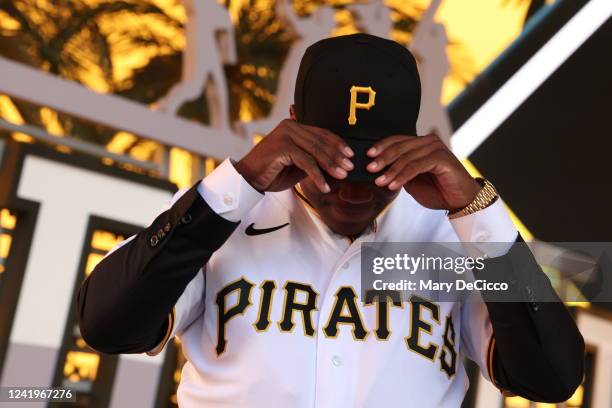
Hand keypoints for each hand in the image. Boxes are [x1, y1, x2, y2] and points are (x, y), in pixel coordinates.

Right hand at [235, 119, 353, 192]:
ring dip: (331, 165)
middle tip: (350, 168)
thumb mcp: (298, 166)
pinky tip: (324, 186)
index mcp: (294, 126)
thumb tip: (337, 166)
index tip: (350, 155)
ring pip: (315, 151)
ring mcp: (285, 135)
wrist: (248, 179)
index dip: (337, 144)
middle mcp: (290, 126)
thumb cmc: (273, 173)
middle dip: (337, 156)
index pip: (321, 133)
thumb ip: (314, 161)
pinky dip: (317, 175)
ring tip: (342, 176)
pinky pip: (306, 162)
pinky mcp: (282, 147)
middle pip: (320, 141)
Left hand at [366, 134, 481, 210]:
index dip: (381, 146)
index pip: (397, 140)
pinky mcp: (442, 158)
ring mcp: (436, 148)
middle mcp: (428, 142)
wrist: (460, 200)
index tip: (367, 156)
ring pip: (407, 157)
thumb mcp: (412, 181)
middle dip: (383, 158)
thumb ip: (398, 172)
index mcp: (420, 144)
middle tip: (369, 169)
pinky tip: (393, 185)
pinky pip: (417, 166)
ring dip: (391, 170)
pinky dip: (403, 176)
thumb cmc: (437, 190)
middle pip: (400, 146)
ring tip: (379, 182)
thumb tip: (376, 171)